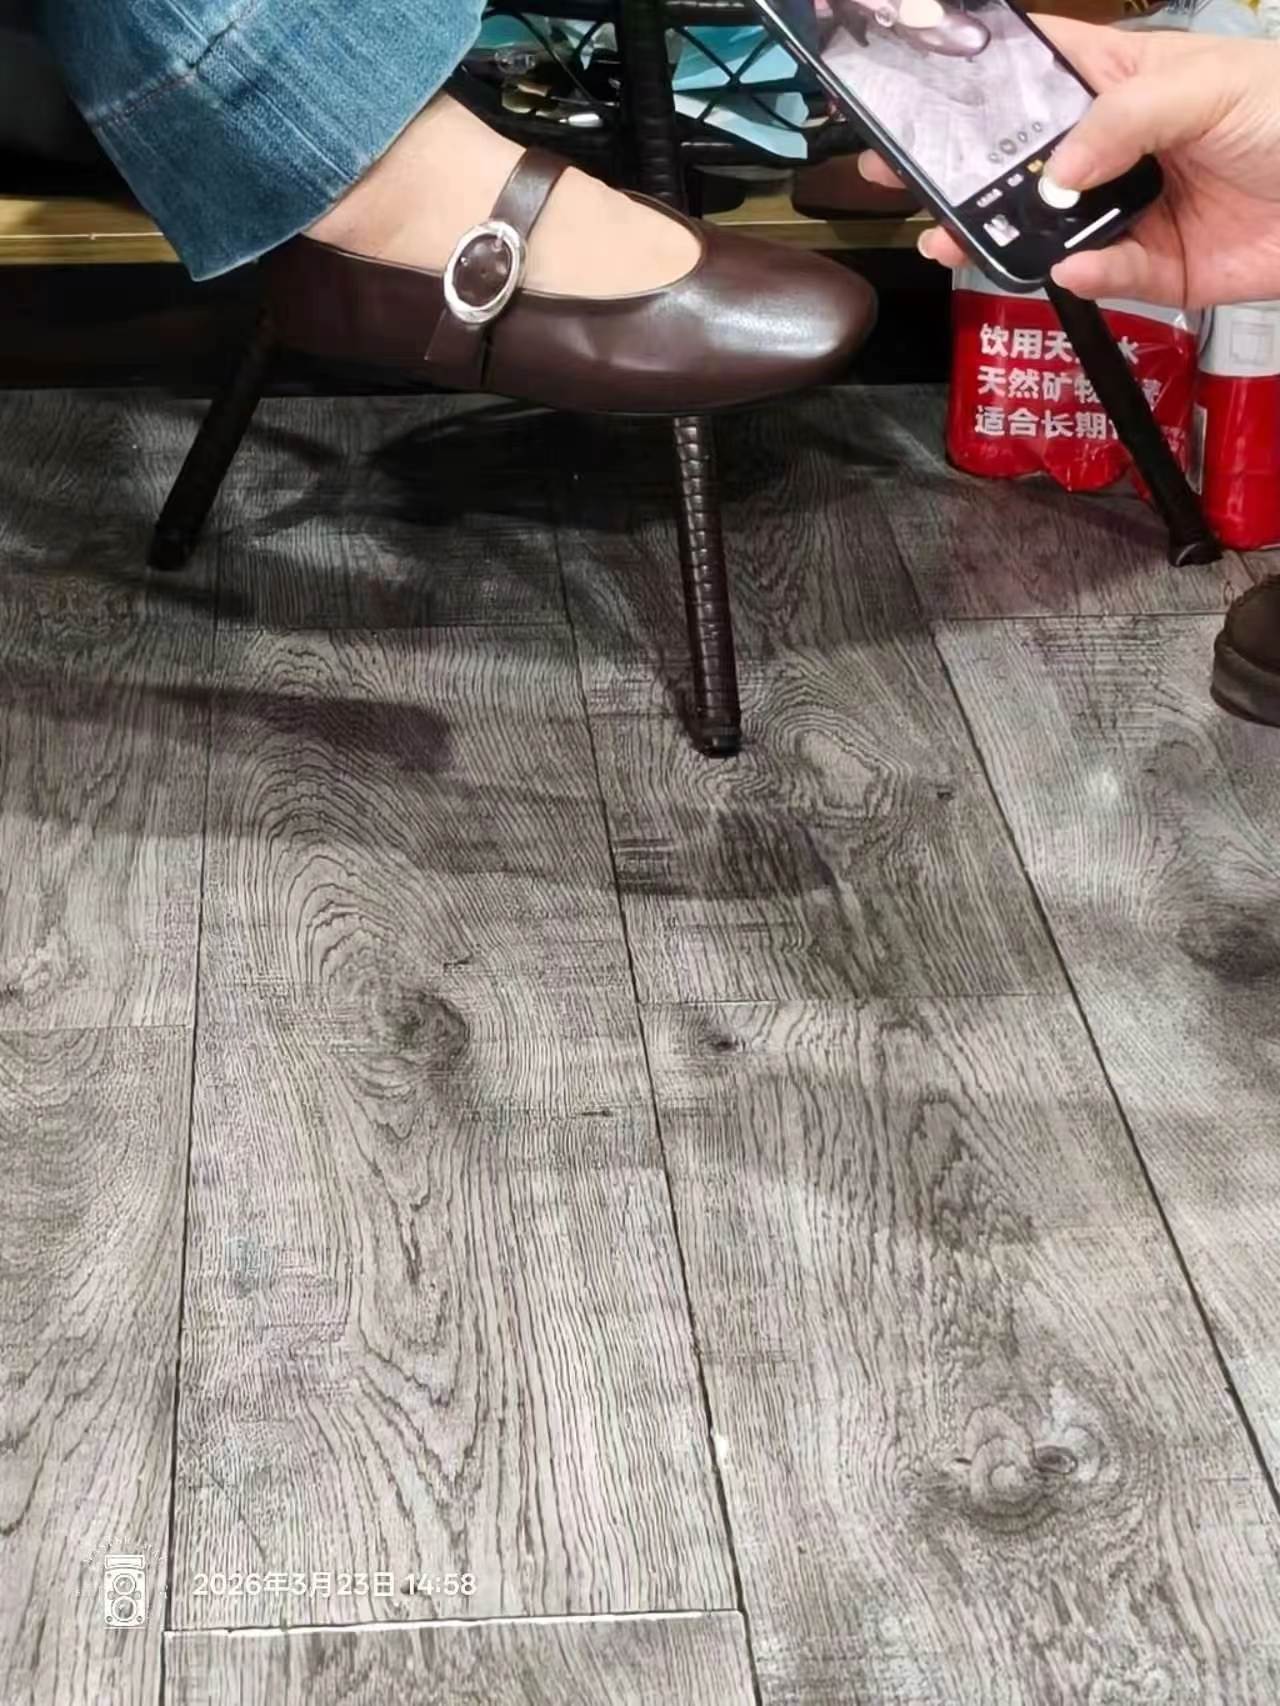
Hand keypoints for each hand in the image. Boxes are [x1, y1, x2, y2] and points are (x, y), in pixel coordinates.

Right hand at [859, 19, 1279, 307]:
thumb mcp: (1206, 87)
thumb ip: (1122, 121)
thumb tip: (1057, 173)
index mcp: (1124, 80)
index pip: (1038, 71)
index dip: (980, 80)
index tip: (918, 90)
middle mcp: (1119, 147)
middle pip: (1026, 162)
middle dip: (963, 174)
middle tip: (898, 178)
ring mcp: (1135, 210)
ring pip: (1051, 230)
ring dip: (1001, 238)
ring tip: (949, 240)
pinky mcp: (1159, 269)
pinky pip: (1109, 277)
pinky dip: (1089, 276)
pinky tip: (1069, 267)